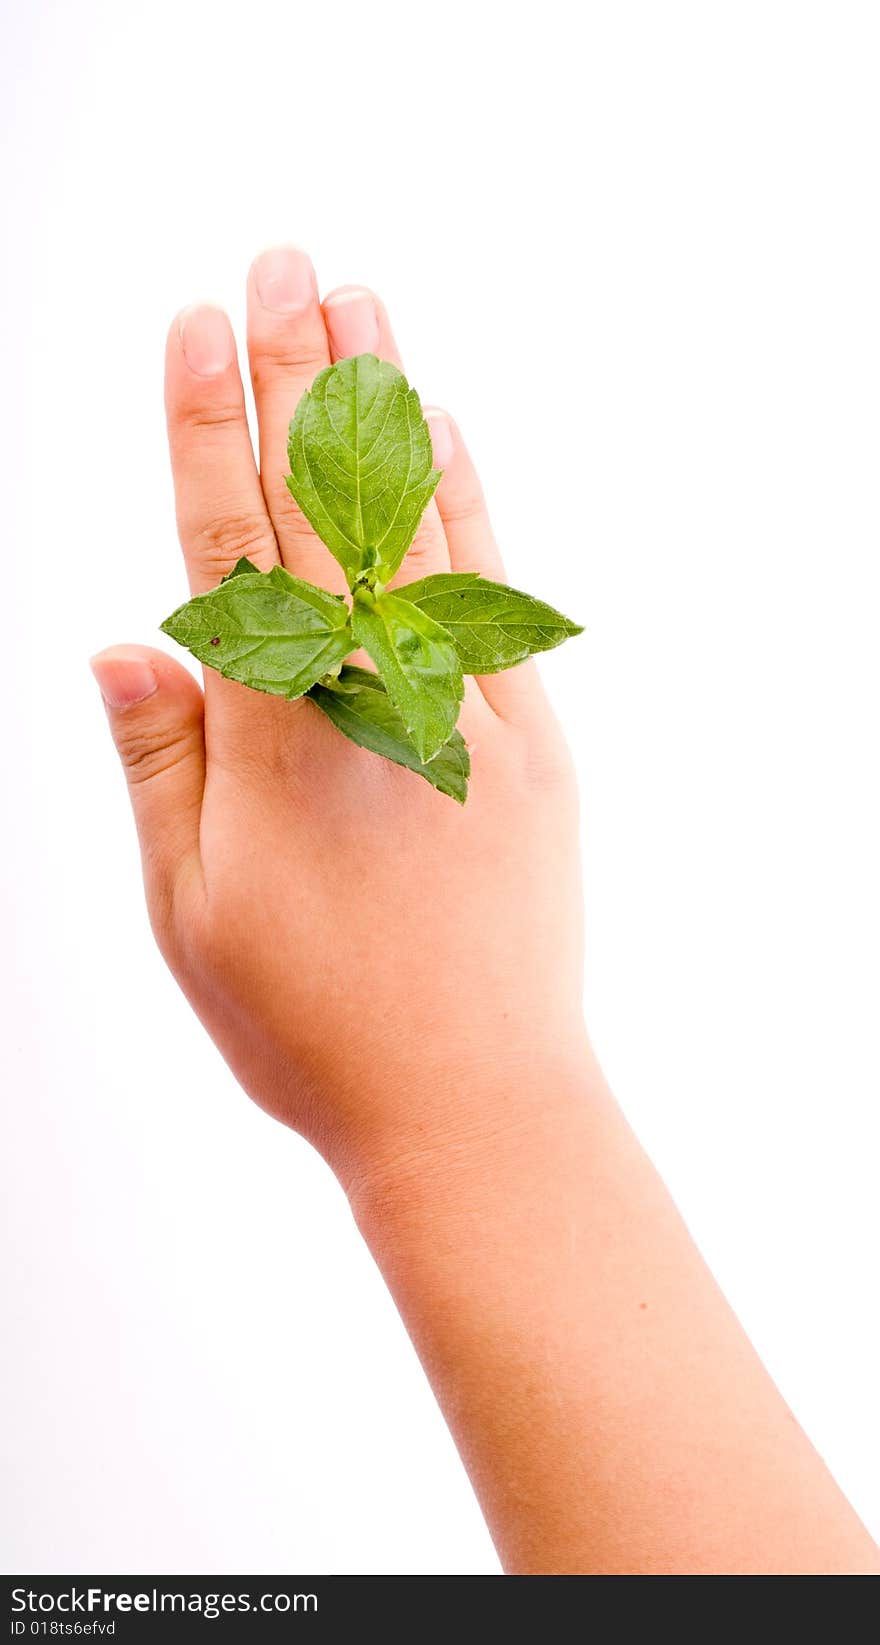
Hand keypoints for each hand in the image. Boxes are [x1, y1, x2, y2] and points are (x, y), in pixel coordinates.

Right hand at [92, 248, 589, 1185]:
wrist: (470, 1102)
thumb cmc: (310, 1020)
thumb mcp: (188, 905)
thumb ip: (159, 757)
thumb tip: (123, 634)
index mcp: (272, 731)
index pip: (228, 541)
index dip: (209, 423)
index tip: (199, 320)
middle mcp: (369, 693)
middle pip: (323, 506)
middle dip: (298, 371)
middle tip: (286, 257)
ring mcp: (459, 708)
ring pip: (414, 526)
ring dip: (385, 406)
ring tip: (363, 303)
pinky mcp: (527, 741)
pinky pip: (491, 598)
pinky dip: (469, 506)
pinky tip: (450, 434)